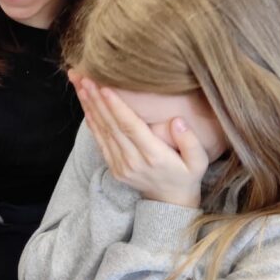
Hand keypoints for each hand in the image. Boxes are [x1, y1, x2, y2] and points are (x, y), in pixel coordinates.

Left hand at [70, 75, 208, 207]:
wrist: (171, 202)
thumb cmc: (187, 175)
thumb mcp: (199, 162)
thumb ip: (190, 141)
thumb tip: (177, 120)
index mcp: (153, 156)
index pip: (130, 127)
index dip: (116, 107)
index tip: (105, 87)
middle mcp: (132, 160)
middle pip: (111, 126)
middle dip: (96, 99)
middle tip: (84, 77)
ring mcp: (120, 165)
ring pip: (102, 131)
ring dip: (89, 106)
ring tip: (80, 84)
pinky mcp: (114, 167)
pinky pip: (100, 142)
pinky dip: (92, 123)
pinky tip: (86, 106)